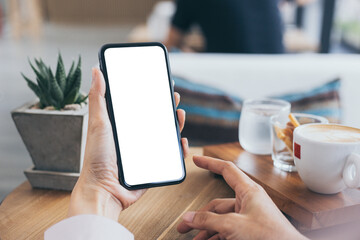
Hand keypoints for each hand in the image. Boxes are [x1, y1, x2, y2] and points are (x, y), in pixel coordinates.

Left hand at [67, 68, 188, 220]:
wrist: (104, 189)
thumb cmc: (97, 158)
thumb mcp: (98, 123)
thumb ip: (98, 98)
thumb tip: (96, 70)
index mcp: (123, 126)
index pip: (140, 105)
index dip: (151, 94)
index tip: (160, 82)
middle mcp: (136, 137)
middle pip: (156, 118)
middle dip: (167, 106)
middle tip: (173, 96)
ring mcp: (146, 151)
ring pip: (166, 135)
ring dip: (176, 124)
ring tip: (179, 114)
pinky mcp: (154, 165)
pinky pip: (171, 156)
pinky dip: (179, 149)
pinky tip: (182, 142)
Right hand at [177, 156, 306, 239]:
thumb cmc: (272, 237)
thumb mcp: (234, 225)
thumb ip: (209, 220)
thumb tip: (190, 217)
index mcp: (248, 191)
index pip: (226, 169)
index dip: (210, 163)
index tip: (197, 160)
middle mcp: (248, 202)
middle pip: (217, 203)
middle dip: (200, 215)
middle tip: (185, 224)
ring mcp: (248, 216)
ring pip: (221, 219)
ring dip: (206, 228)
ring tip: (194, 237)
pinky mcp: (249, 230)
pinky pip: (227, 229)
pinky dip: (216, 235)